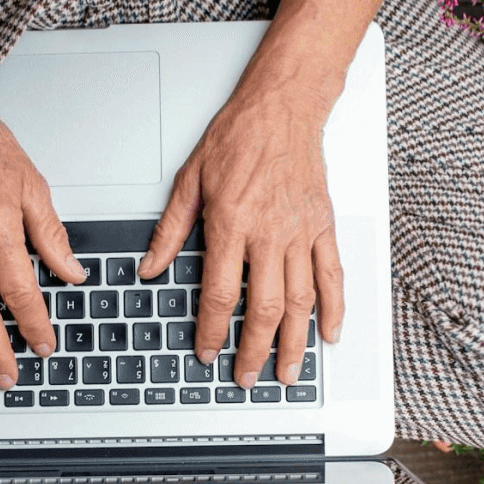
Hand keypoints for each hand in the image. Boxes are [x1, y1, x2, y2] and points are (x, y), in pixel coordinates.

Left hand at [140, 90, 343, 389]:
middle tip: (246, 377)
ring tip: (285, 372)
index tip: (205, 351)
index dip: (211, 329)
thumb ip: (170, 230)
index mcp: (231, 223)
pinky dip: (333, 309)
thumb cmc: (238, 137)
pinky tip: (328, 334)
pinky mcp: (323, 226)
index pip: (219, 293)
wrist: (282, 106)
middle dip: (253, 350)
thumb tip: (150, 267)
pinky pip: (332, 275)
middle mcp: (269, 233)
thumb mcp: (190, 180)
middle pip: (263, 308)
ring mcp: (301, 232)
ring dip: (293, 343)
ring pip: (300, 301)